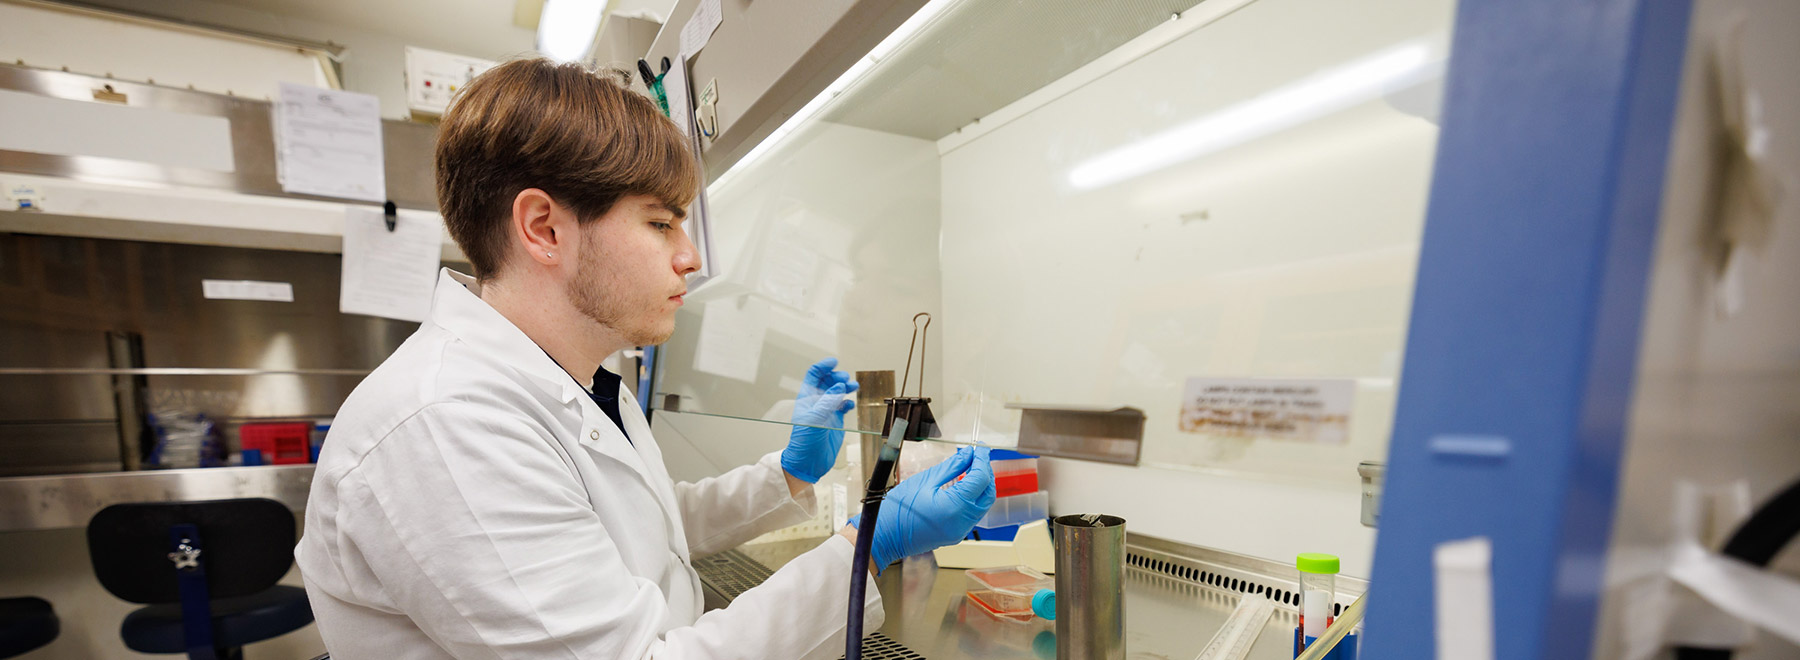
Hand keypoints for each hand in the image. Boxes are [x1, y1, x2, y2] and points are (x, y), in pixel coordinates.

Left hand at [781, 358, 856, 483]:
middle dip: (837, 377)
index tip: (834, 362)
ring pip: (837, 392)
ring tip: (853, 386)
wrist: (808, 462)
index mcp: (807, 398)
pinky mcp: (835, 420)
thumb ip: (828, 401)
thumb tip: (838, 386)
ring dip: (845, 387)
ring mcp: (826, 411)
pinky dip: (848, 403)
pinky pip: (843, 406)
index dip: (824, 367)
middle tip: (846, 379)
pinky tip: (850, 404)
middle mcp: (816, 402)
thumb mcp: (815, 418)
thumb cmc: (805, 442)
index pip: (814, 375)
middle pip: (828, 381)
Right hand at [852, 446, 994, 570]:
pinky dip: (972, 497)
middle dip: (985, 473)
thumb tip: (968, 454)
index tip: (979, 448)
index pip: (980, 479)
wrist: (884, 535)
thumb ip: (951, 466)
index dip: (982, 460)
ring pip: (982, 505)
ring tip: (969, 468)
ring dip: (980, 485)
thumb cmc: (897, 509)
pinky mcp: (956, 534)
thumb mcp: (925, 480)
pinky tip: (963, 485)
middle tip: (976, 456)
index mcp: (954, 507)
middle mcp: (962, 522)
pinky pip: (972, 514)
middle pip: (988, 493)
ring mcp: (960, 531)